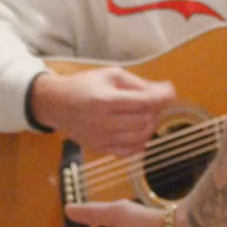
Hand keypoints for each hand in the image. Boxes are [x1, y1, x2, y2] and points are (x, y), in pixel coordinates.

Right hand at [30, 67, 178, 158]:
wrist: (56, 104)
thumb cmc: (84, 86)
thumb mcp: (110, 75)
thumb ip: (137, 84)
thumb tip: (162, 91)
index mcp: (105, 100)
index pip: (144, 102)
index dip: (162, 97)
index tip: (170, 92)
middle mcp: (102, 121)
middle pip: (144, 122)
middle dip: (154, 111)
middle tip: (152, 103)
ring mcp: (100, 138)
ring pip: (139, 138)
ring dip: (148, 127)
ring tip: (145, 115)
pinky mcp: (99, 148)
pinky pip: (128, 151)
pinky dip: (139, 142)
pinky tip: (137, 131)